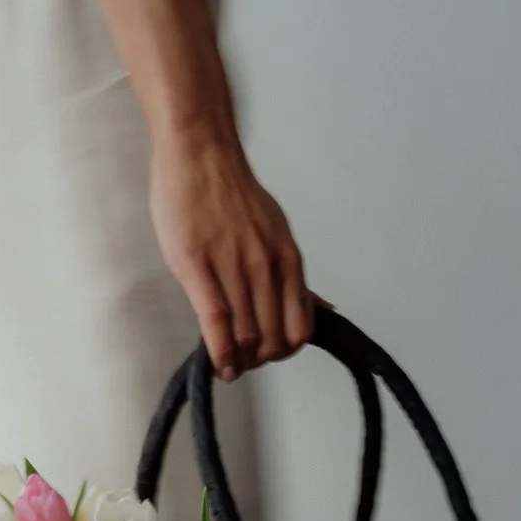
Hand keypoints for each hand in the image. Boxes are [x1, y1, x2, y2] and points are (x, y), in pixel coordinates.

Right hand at [149, 138, 310, 380]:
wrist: (200, 155)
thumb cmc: (231, 195)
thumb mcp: (276, 234)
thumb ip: (294, 276)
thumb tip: (323, 307)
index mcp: (288, 259)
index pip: (301, 327)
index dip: (285, 352)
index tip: (267, 355)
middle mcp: (267, 265)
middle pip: (273, 338)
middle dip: (259, 361)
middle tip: (242, 364)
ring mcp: (233, 266)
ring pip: (247, 335)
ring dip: (238, 362)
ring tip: (227, 365)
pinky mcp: (198, 266)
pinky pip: (216, 322)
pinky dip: (219, 353)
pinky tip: (217, 364)